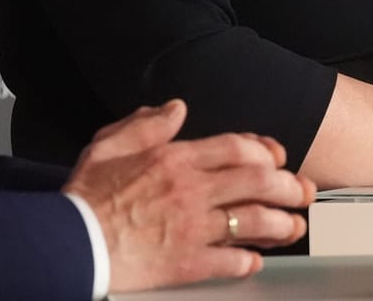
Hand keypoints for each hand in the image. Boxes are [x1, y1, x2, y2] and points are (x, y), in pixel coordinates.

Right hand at [63, 99, 315, 292]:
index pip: (236, 147)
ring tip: (295, 227)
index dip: (266, 151)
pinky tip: (257, 260)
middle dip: (289, 185)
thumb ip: (147, 123)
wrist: (69, 242)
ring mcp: (191, 227)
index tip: (278, 158)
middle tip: (304, 192)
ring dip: (281, 224)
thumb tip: (177, 108)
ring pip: (252, 221)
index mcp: (175, 158)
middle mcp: (190, 190)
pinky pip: (229, 261)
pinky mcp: (186, 263)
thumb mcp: (110, 144)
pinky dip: (248, 261)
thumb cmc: (86, 197)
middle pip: (256, 182)